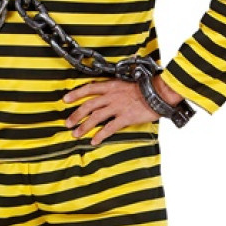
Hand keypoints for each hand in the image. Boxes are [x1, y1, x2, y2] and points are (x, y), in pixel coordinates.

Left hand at [62, 76, 183, 145]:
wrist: (160, 92)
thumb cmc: (146, 88)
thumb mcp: (127, 84)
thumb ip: (116, 90)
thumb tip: (107, 97)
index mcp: (112, 86)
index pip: (89, 88)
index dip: (76, 94)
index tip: (65, 99)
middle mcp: (112, 96)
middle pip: (88, 105)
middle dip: (75, 115)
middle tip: (67, 123)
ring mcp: (118, 106)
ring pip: (95, 117)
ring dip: (84, 127)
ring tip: (76, 134)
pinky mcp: (126, 117)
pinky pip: (109, 128)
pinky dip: (100, 135)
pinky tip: (94, 141)